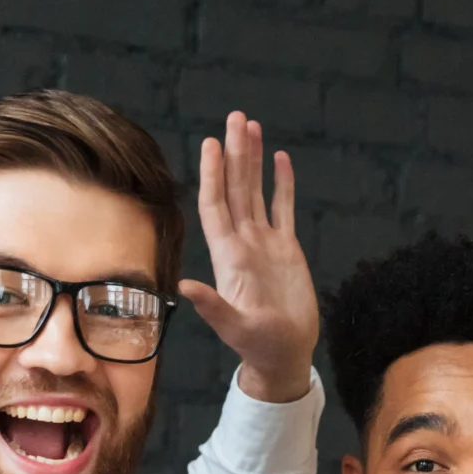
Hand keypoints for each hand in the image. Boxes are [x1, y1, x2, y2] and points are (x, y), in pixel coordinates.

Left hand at [181, 111, 317, 404]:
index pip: (217, 206)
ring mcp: (265, 244)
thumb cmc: (259, 346)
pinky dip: (282, 184)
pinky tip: (280, 158)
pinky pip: (283, 209)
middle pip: (237, 189)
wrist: (284, 355)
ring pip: (257, 192)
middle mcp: (244, 243)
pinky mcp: (287, 250)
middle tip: (235, 118)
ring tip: (252, 126)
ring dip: (254, 160)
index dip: (213, 175)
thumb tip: (185, 286)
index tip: (211, 144)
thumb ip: (212, 307)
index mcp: (229, 256)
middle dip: (235, 154)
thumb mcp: (235, 328)